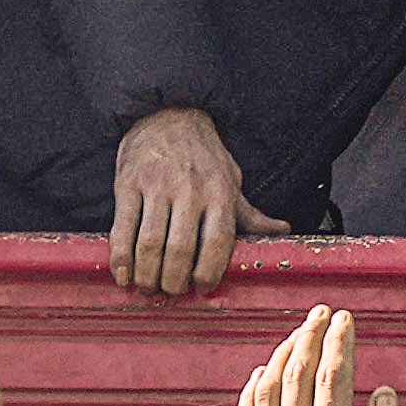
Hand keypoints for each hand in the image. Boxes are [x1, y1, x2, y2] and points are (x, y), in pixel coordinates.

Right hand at [107, 104, 270, 299]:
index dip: (209, 272)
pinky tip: (124, 274)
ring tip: (149, 287)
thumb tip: (284, 231)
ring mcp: (156, 186)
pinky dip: (121, 258)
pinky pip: (122, 228)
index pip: (218, 241)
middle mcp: (189, 190)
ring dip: (148, 274)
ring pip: (150, 243)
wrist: (168, 114)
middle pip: (180, 249)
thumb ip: (251, 213)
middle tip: (171, 292)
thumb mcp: (232, 180)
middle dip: (174, 280)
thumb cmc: (203, 156)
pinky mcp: (128, 184)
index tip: (202, 288)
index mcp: (219, 192)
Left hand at [226, 307, 386, 405]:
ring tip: (297, 333)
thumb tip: (383, 393)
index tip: (346, 318)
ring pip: (267, 391)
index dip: (339, 344)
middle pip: (297, 376)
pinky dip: (252, 391)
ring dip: (282, 356)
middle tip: (322, 312)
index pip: (333, 380)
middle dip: (310, 337)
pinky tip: (260, 376)